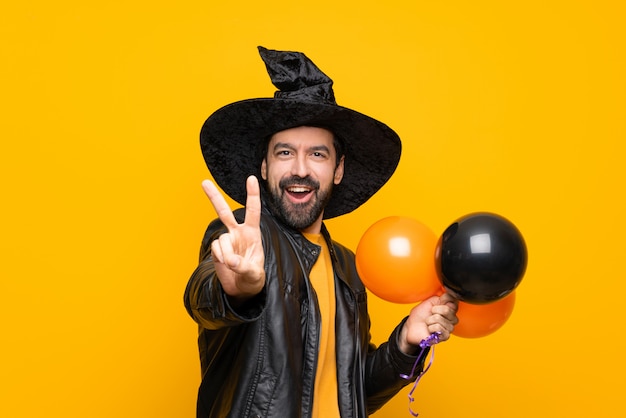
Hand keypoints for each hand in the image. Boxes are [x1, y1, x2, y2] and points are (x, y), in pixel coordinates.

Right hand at [202, 176, 264, 304]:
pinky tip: (226, 264)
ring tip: (233, 264)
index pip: (253, 211)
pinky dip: (220, 258)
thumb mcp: (255, 274)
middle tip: (204, 182)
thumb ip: (244, 266)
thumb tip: (230, 260)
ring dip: (227, 253)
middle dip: (214, 197)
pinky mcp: (217, 249)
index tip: (251, 178)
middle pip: (224, 212)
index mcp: (252, 233)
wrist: (242, 288)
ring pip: (222, 239)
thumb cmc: (254, 277)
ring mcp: (226, 240)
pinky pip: (215, 249)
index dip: (252, 194)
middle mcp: (238, 233)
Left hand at [399, 292, 458, 354]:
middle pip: (447, 309)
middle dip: (434, 310)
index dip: (441, 302)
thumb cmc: (420, 314)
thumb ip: (442, 297)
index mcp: (450, 309)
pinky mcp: (445, 336)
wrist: (412, 326)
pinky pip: (438, 328)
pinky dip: (430, 327)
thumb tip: (451, 295)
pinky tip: (430, 329)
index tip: (434, 305)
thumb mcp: (430, 301)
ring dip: (430, 320)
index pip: (454, 301)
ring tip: (429, 323)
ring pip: (440, 319)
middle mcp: (452, 318)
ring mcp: (449, 328)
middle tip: (430, 314)